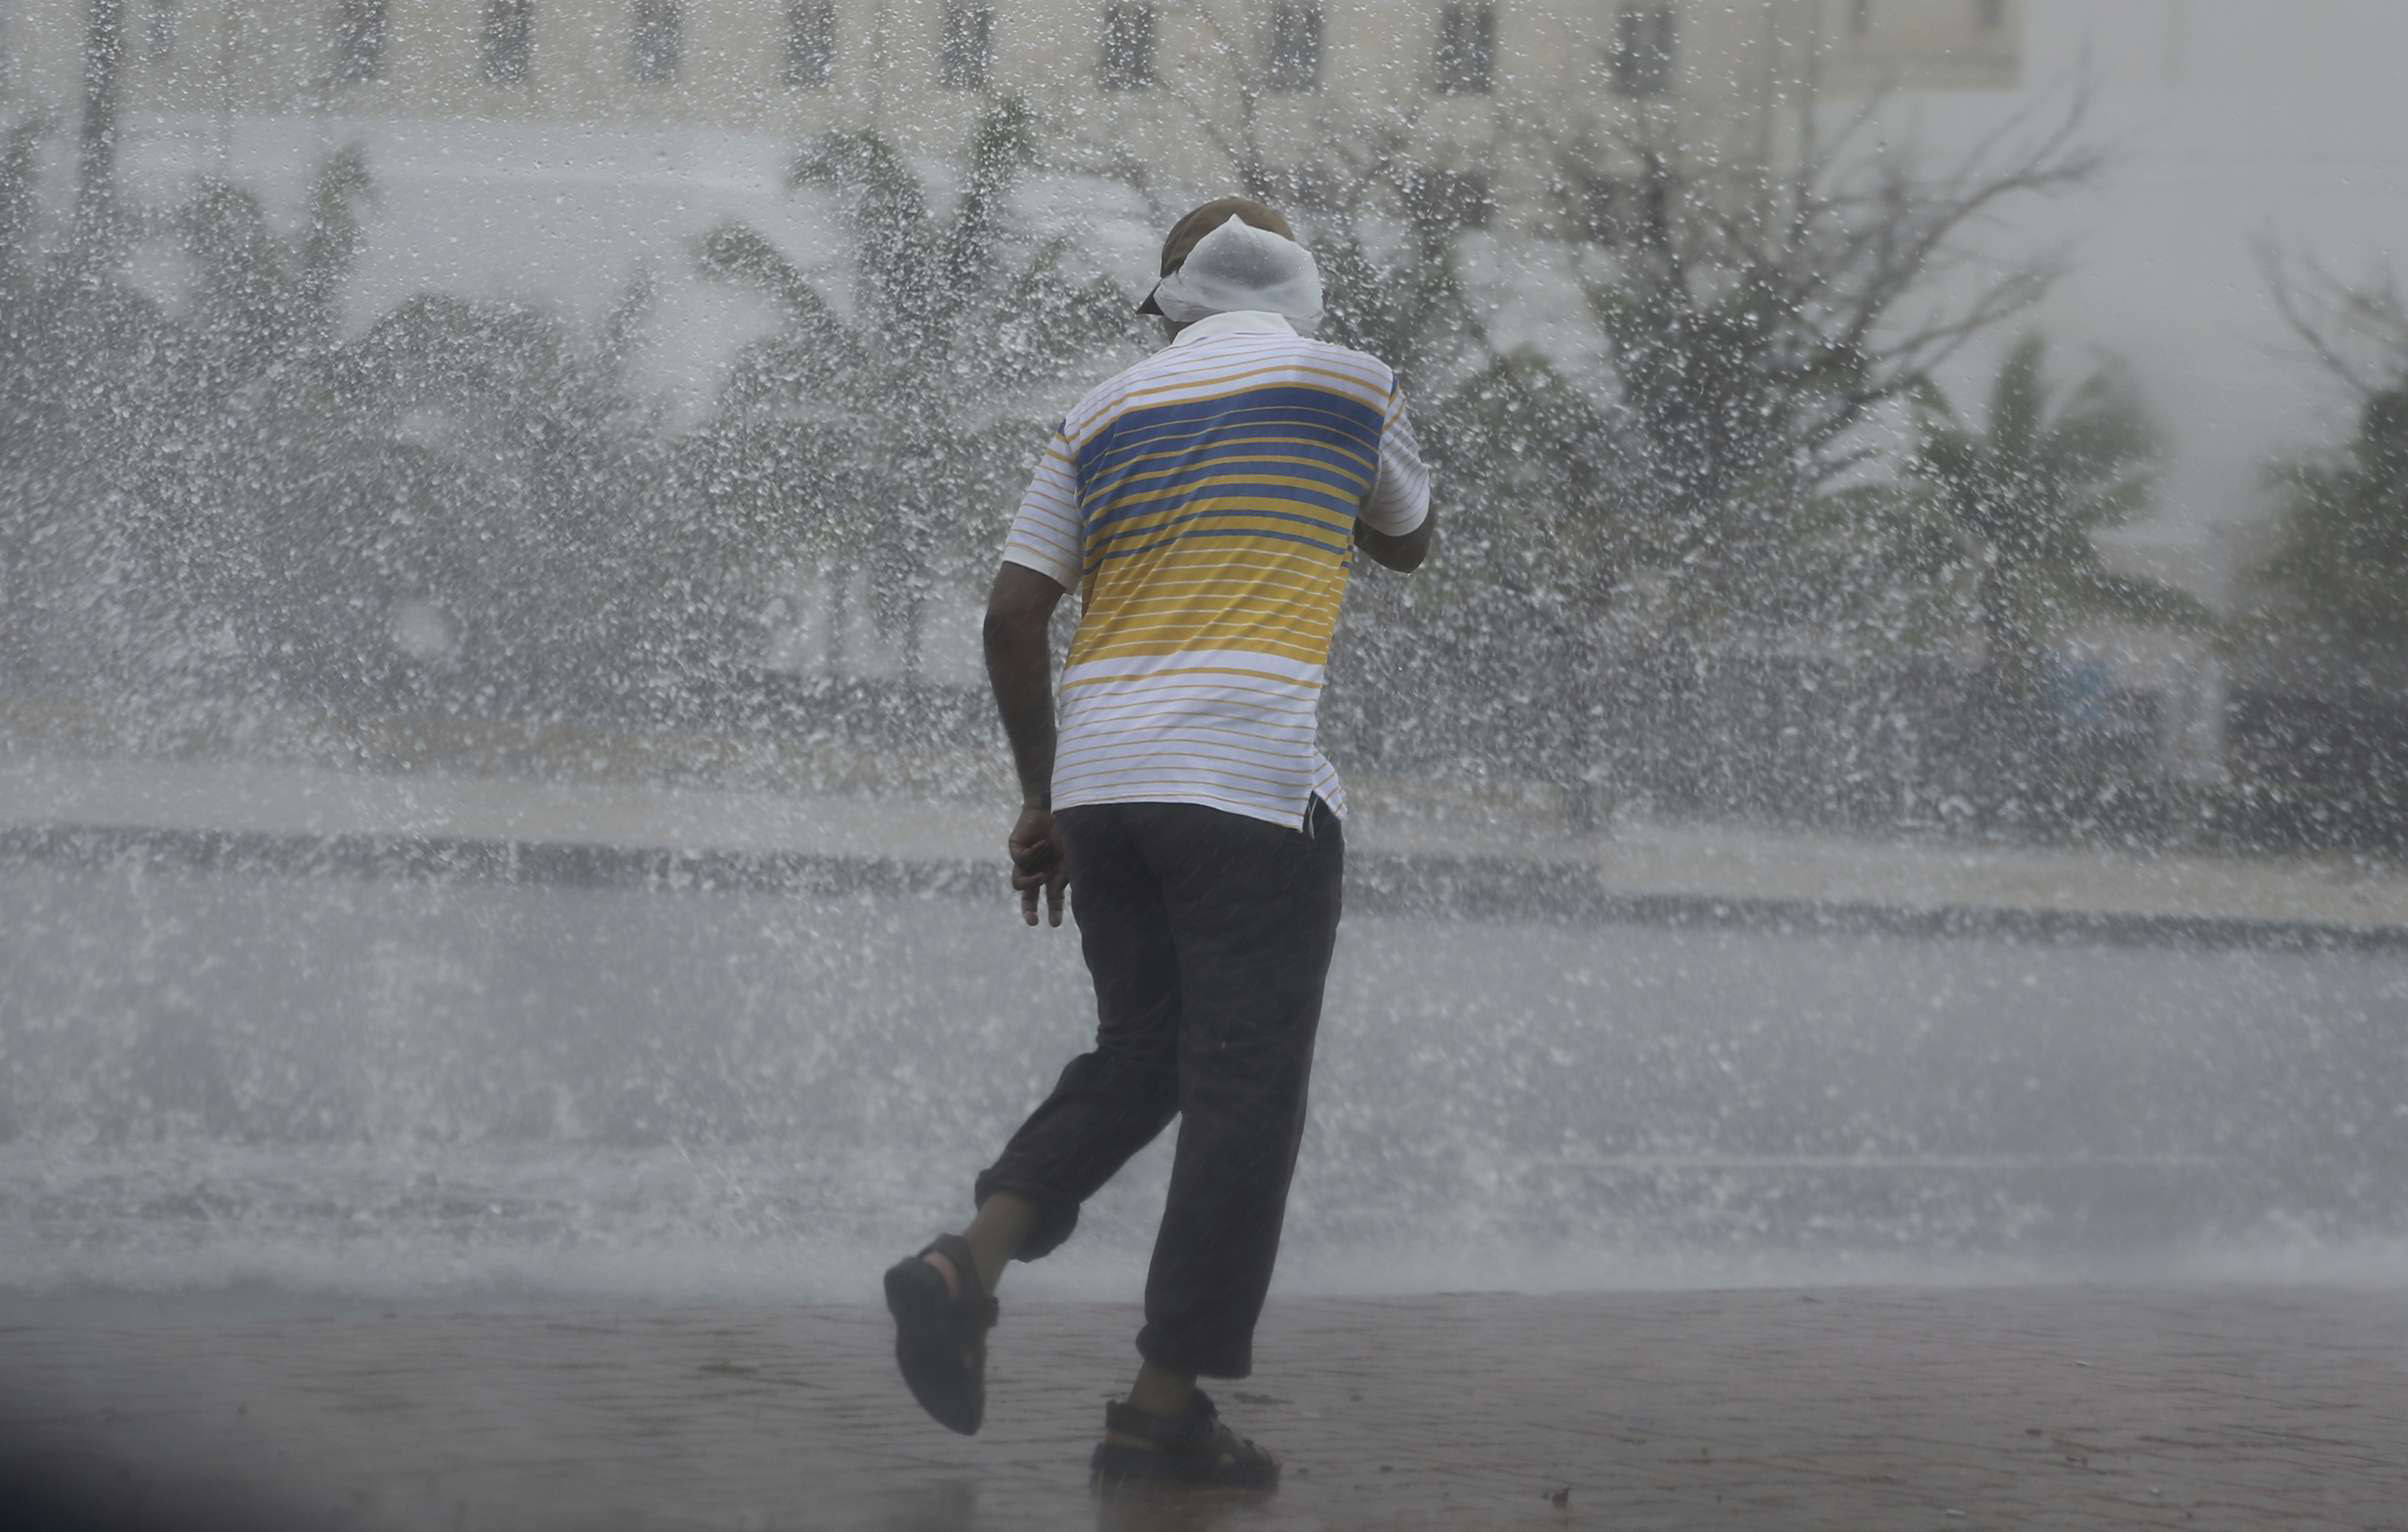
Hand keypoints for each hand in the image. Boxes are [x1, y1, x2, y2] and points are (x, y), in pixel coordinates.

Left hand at [1007, 806, 1068, 927]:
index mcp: (1054, 873)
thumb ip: (1065, 877)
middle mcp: (1038, 869)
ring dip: (1033, 881)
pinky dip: (1035, 854)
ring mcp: (1025, 861)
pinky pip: (1021, 861)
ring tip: (1044, 873)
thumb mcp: (1072, 858)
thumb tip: (1060, 896)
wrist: (1059, 803)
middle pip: (1028, 897)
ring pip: (1017, 884)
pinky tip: (1043, 843)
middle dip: (1029, 911)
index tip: (1054, 925)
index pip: (1051, 900)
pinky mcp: (1014, 849)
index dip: (1053, 913)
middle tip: (1032, 921)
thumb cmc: (1071, 829)